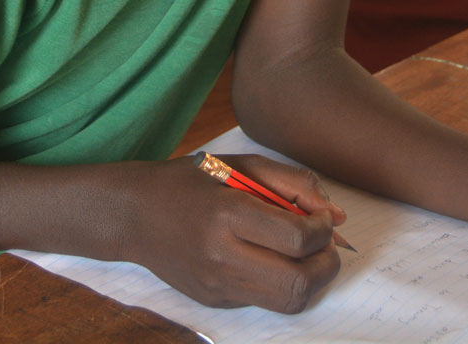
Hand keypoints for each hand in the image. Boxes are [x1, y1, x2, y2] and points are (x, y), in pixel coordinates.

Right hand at [126, 154, 344, 312]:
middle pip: (299, 281)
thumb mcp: (239, 164)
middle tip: (325, 244)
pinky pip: (266, 302)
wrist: (133, 215)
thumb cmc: (188, 182)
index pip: (296, 237)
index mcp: (226, 213)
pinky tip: (274, 260)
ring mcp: (217, 285)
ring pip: (288, 302)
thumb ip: (291, 182)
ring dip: (312, 280)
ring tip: (306, 255)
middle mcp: (221, 256)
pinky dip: (283, 284)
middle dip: (327, 263)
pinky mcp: (216, 301)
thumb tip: (334, 214)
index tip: (323, 218)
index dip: (324, 230)